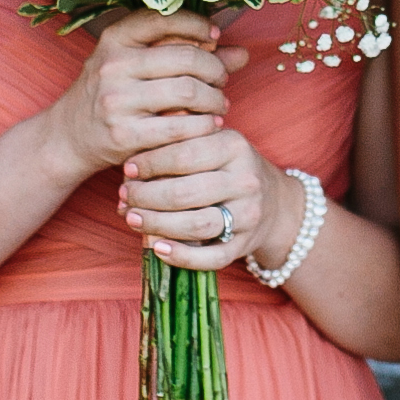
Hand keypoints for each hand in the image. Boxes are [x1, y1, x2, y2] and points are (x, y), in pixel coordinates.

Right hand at [45, 11, 248, 184]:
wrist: (67, 136)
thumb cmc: (112, 93)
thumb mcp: (136, 64)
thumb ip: (186, 53)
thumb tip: (241, 53)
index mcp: (114, 38)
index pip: (165, 18)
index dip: (198, 25)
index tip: (214, 40)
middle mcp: (112, 64)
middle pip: (186, 58)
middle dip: (215, 69)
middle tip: (222, 80)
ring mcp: (116, 100)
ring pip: (188, 92)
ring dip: (215, 99)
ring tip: (219, 104)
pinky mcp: (123, 134)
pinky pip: (180, 127)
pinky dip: (203, 126)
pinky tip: (209, 125)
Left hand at [116, 128, 288, 270]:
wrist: (274, 202)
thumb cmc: (228, 168)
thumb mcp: (212, 142)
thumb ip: (178, 142)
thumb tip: (132, 162)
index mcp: (235, 147)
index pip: (184, 154)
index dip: (150, 163)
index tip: (128, 168)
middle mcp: (246, 180)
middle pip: (186, 192)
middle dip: (147, 196)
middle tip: (125, 196)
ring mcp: (248, 215)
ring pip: (197, 225)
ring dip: (157, 224)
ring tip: (132, 218)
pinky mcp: (245, 245)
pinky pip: (212, 258)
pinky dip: (182, 256)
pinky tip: (158, 248)